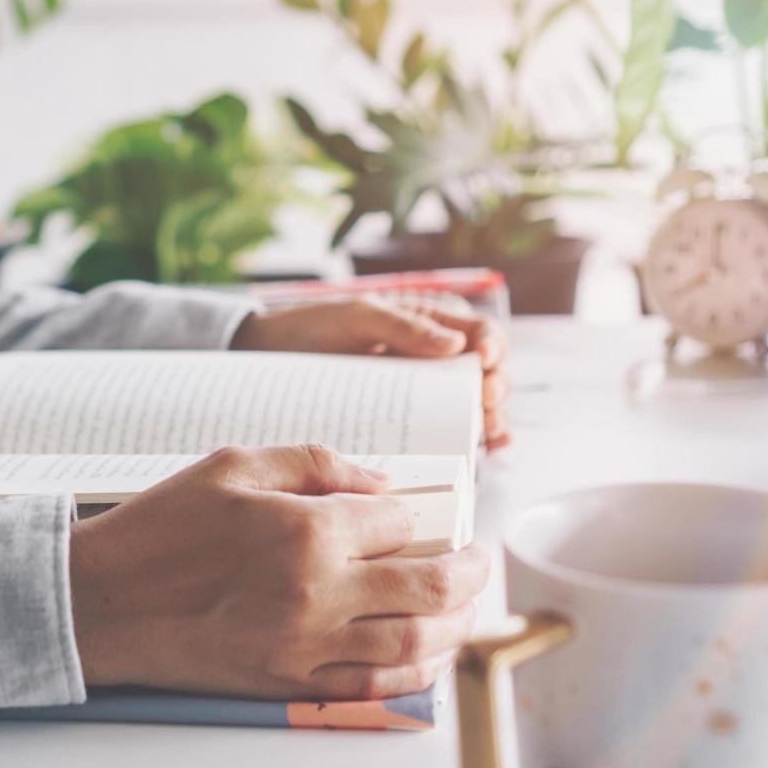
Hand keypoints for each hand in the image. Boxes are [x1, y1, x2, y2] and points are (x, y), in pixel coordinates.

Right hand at [69, 445, 490, 699]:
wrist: (100, 602)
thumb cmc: (159, 529)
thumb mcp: (233, 463)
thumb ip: (314, 462)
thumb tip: (377, 482)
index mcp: (304, 529)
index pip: (395, 521)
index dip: (411, 514)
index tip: (409, 514)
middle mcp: (316, 592)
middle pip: (428, 585)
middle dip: (466, 570)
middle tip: (476, 559)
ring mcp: (306, 645)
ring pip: (416, 643)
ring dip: (455, 622)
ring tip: (463, 604)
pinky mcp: (289, 683)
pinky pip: (374, 685)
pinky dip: (416, 672)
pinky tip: (428, 652)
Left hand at [230, 298, 509, 448]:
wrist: (271, 358)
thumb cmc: (314, 328)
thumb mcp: (357, 316)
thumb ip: (401, 325)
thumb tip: (455, 344)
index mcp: (430, 322)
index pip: (480, 332)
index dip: (493, 346)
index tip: (485, 363)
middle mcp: (434, 358)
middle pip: (485, 375)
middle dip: (496, 389)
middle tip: (486, 405)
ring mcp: (423, 392)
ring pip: (474, 406)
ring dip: (491, 420)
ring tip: (488, 433)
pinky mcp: (406, 422)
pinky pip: (448, 432)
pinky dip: (474, 441)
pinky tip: (487, 451)